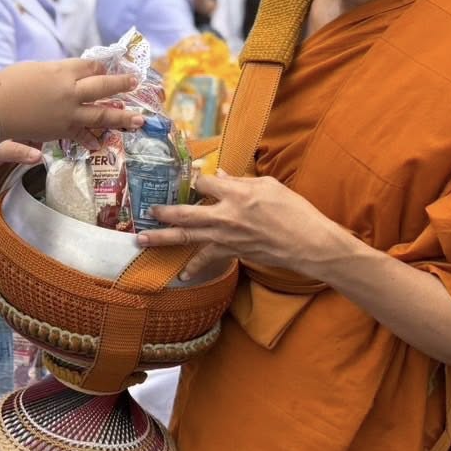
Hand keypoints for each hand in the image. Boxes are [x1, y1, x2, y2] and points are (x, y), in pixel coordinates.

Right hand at [0, 59, 145, 145]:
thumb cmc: (8, 84)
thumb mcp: (35, 69)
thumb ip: (56, 72)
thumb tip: (68, 76)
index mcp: (63, 70)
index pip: (91, 66)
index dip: (102, 67)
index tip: (111, 67)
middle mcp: (71, 91)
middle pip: (102, 86)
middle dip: (121, 85)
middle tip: (135, 83)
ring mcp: (68, 113)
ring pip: (101, 114)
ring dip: (122, 117)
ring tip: (138, 120)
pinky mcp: (61, 130)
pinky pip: (82, 135)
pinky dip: (91, 139)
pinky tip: (102, 143)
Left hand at [137, 170, 351, 280]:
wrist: (309, 244)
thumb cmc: (295, 211)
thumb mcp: (270, 186)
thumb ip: (241, 180)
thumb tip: (220, 175)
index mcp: (237, 193)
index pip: (203, 183)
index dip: (193, 180)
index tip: (185, 180)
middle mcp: (226, 215)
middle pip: (186, 213)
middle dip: (163, 212)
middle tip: (146, 211)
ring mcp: (227, 236)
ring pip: (188, 237)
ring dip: (162, 239)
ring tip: (141, 241)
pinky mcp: (232, 252)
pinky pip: (207, 259)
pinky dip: (194, 268)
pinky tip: (181, 275)